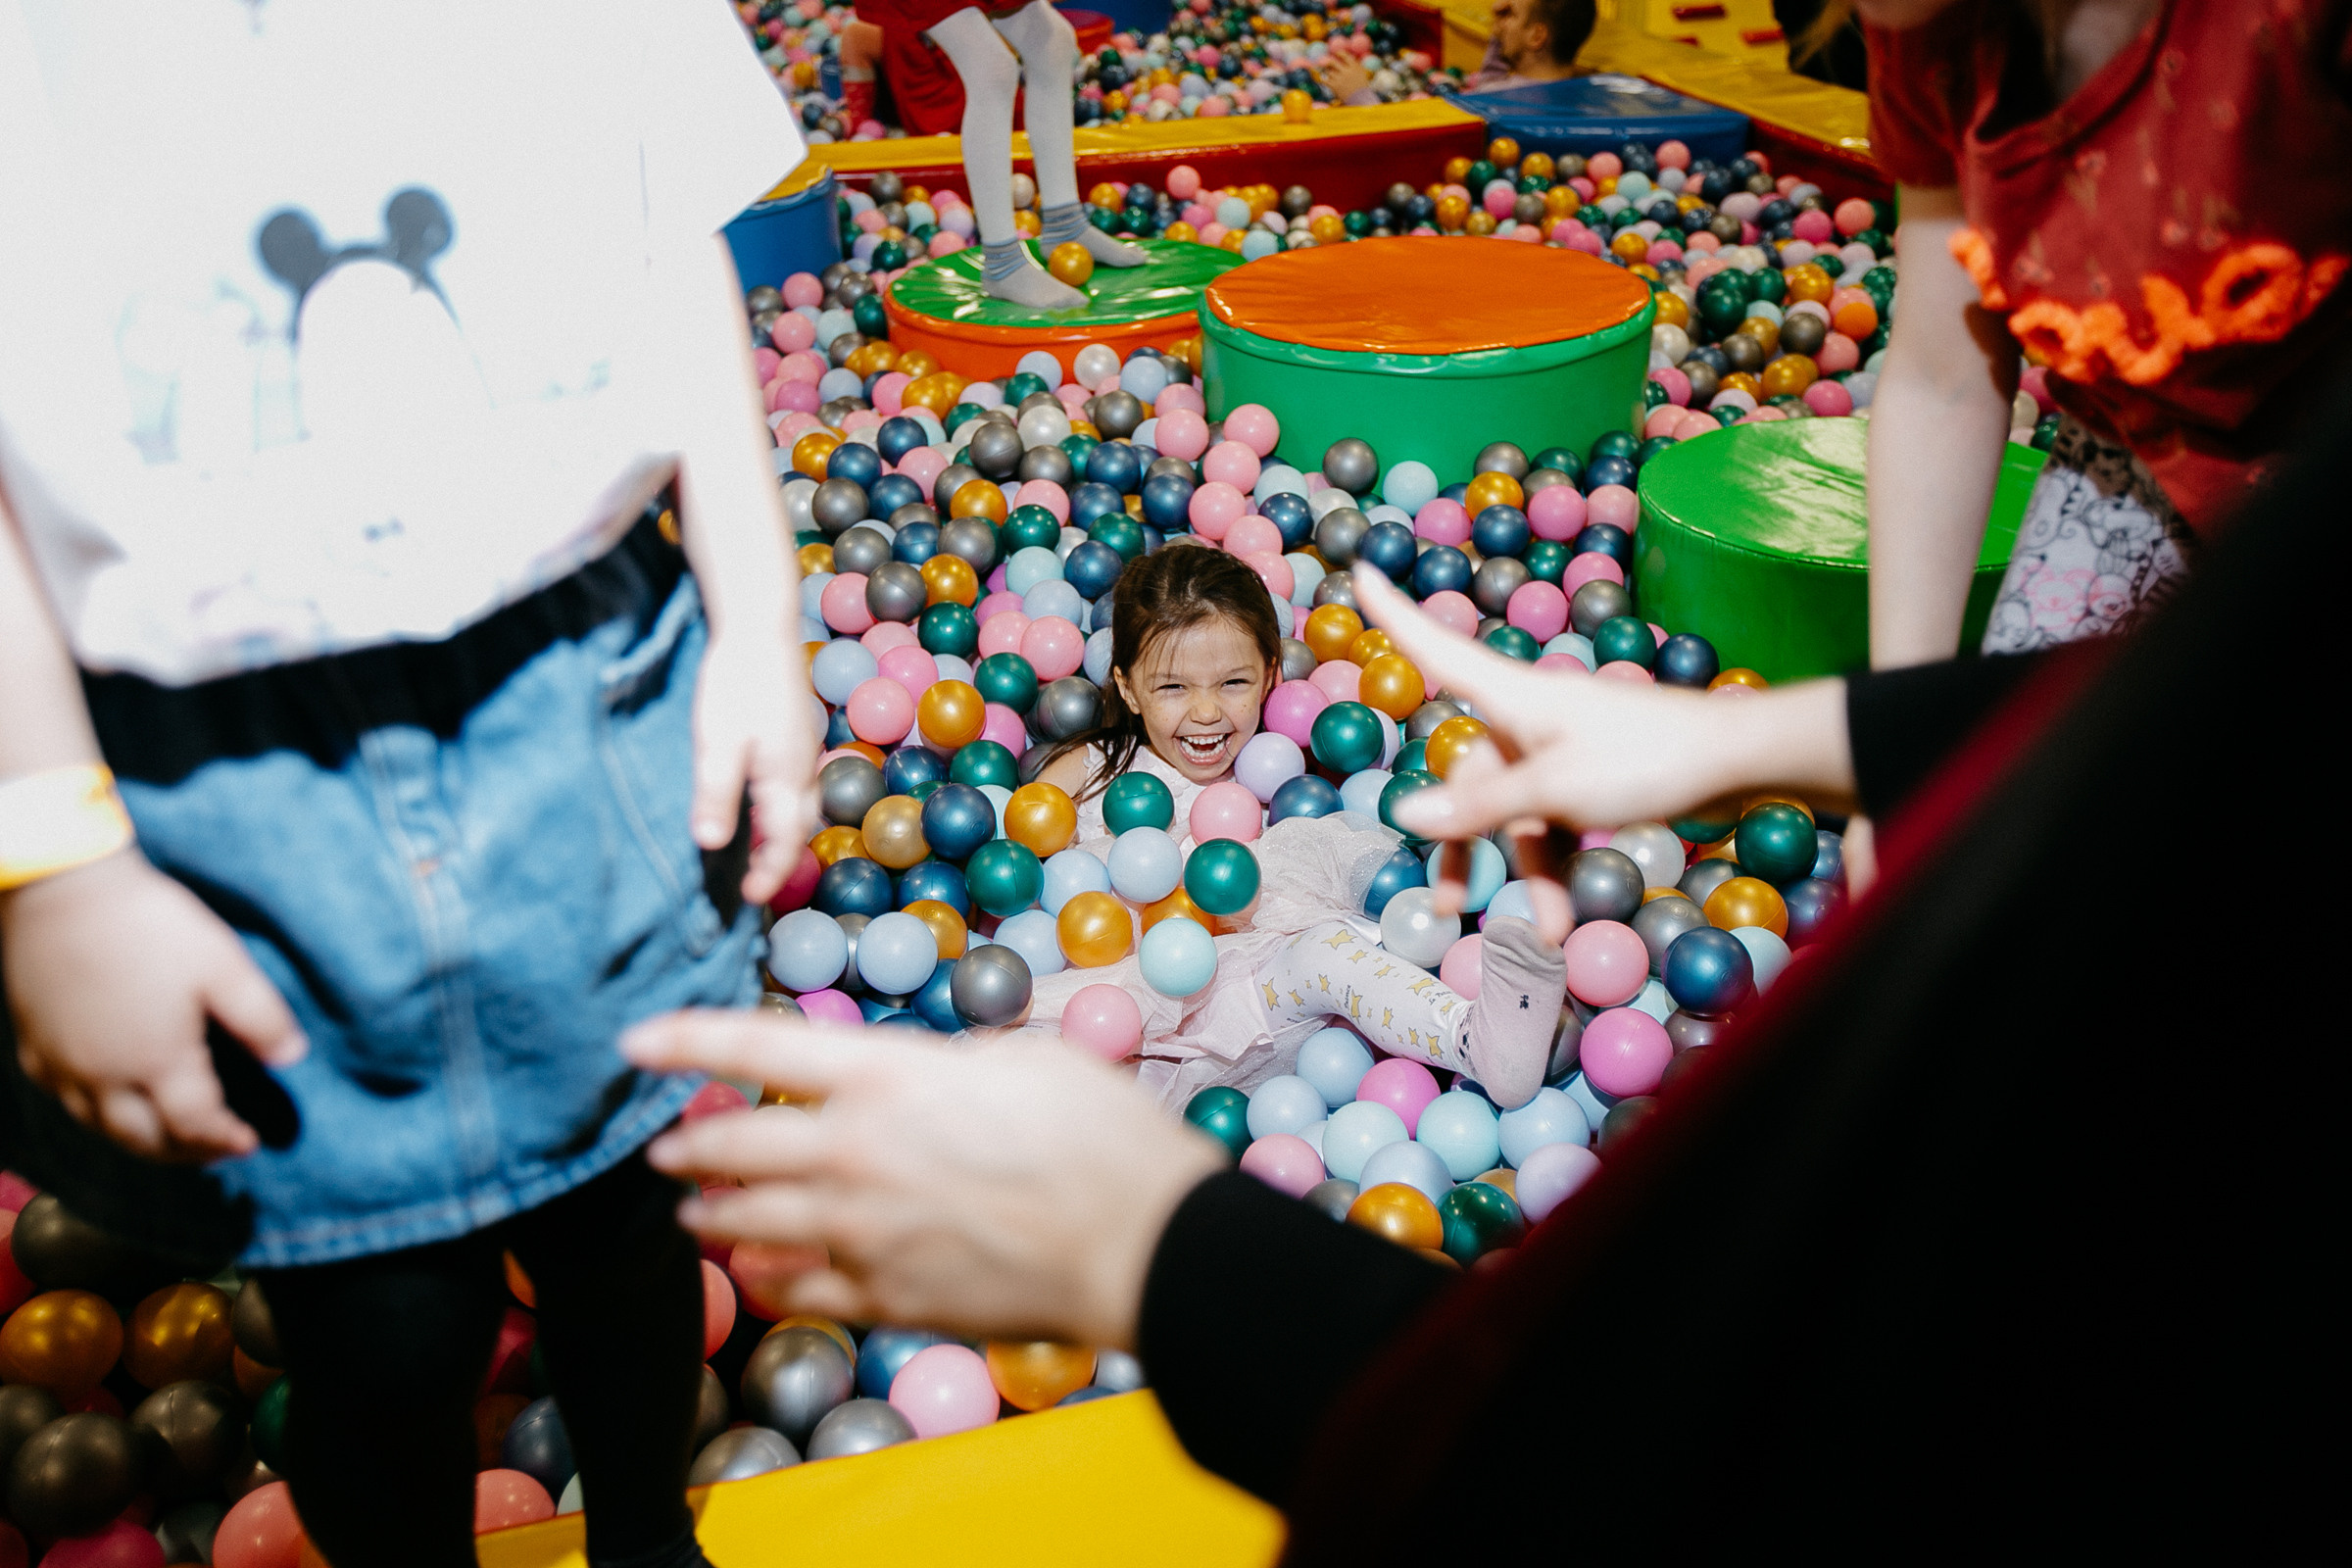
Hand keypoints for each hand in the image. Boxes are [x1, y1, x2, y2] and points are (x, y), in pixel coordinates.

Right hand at [1, 851, 305, 1160]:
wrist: (62, 890)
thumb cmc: (149, 924)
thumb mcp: (223, 965)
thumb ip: (260, 1017)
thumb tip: (292, 1058)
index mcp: (157, 1061)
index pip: (195, 1125)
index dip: (224, 1140)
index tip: (250, 1143)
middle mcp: (103, 1076)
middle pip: (144, 1140)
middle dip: (185, 1153)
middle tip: (214, 1150)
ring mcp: (62, 1064)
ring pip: (100, 1127)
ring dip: (141, 1142)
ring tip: (171, 1138)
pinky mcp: (34, 1045)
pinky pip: (65, 1101)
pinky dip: (96, 1116)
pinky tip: (110, 1104)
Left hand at [624, 1011, 1223, 1348]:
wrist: (1140, 1245)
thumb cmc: (1097, 1138)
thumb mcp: (1018, 1061)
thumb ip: (944, 1069)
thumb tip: (918, 1082)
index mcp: (888, 1079)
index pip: (757, 1046)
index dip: (686, 1039)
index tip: (634, 1042)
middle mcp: (856, 1154)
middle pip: (734, 1145)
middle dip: (687, 1144)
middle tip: (662, 1147)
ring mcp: (864, 1234)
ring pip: (752, 1222)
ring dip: (714, 1213)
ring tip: (693, 1213)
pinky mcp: (888, 1297)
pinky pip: (802, 1286)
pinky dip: (773, 1274)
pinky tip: (762, 1269)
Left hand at [692, 633, 819, 904]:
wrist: (759, 627)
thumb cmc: (735, 684)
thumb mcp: (717, 744)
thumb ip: (716, 795)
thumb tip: (711, 845)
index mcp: (786, 779)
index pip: (784, 842)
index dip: (769, 875)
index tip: (748, 898)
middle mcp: (803, 769)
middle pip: (799, 829)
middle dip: (780, 861)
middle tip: (753, 883)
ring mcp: (803, 750)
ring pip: (801, 807)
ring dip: (783, 835)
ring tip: (756, 851)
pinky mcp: (795, 734)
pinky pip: (796, 786)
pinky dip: (782, 808)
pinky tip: (760, 803)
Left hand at [1314, 52, 1372, 102]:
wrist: (1360, 99)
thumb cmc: (1361, 85)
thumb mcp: (1362, 72)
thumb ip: (1354, 63)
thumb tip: (1349, 55)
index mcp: (1354, 66)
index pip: (1344, 55)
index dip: (1338, 53)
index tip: (1335, 53)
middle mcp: (1346, 71)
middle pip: (1332, 62)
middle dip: (1327, 61)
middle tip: (1324, 61)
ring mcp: (1340, 79)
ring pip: (1328, 72)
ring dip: (1327, 72)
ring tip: (1330, 74)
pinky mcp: (1335, 86)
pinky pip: (1325, 80)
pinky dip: (1323, 79)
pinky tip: (1324, 79)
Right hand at [1351, 565, 1853, 938]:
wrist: (1735, 763)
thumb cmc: (1643, 759)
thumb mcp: (1553, 791)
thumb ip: (1479, 806)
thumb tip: (1404, 813)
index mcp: (1512, 697)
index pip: (1437, 649)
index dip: (1395, 615)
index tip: (1362, 574)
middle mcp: (1526, 719)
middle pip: (1470, 776)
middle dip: (1465, 844)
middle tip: (1449, 904)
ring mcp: (1556, 749)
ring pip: (1513, 812)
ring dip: (1525, 870)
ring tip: (1544, 932)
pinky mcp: (1586, 777)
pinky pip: (1551, 823)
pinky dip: (1556, 866)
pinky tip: (1562, 918)